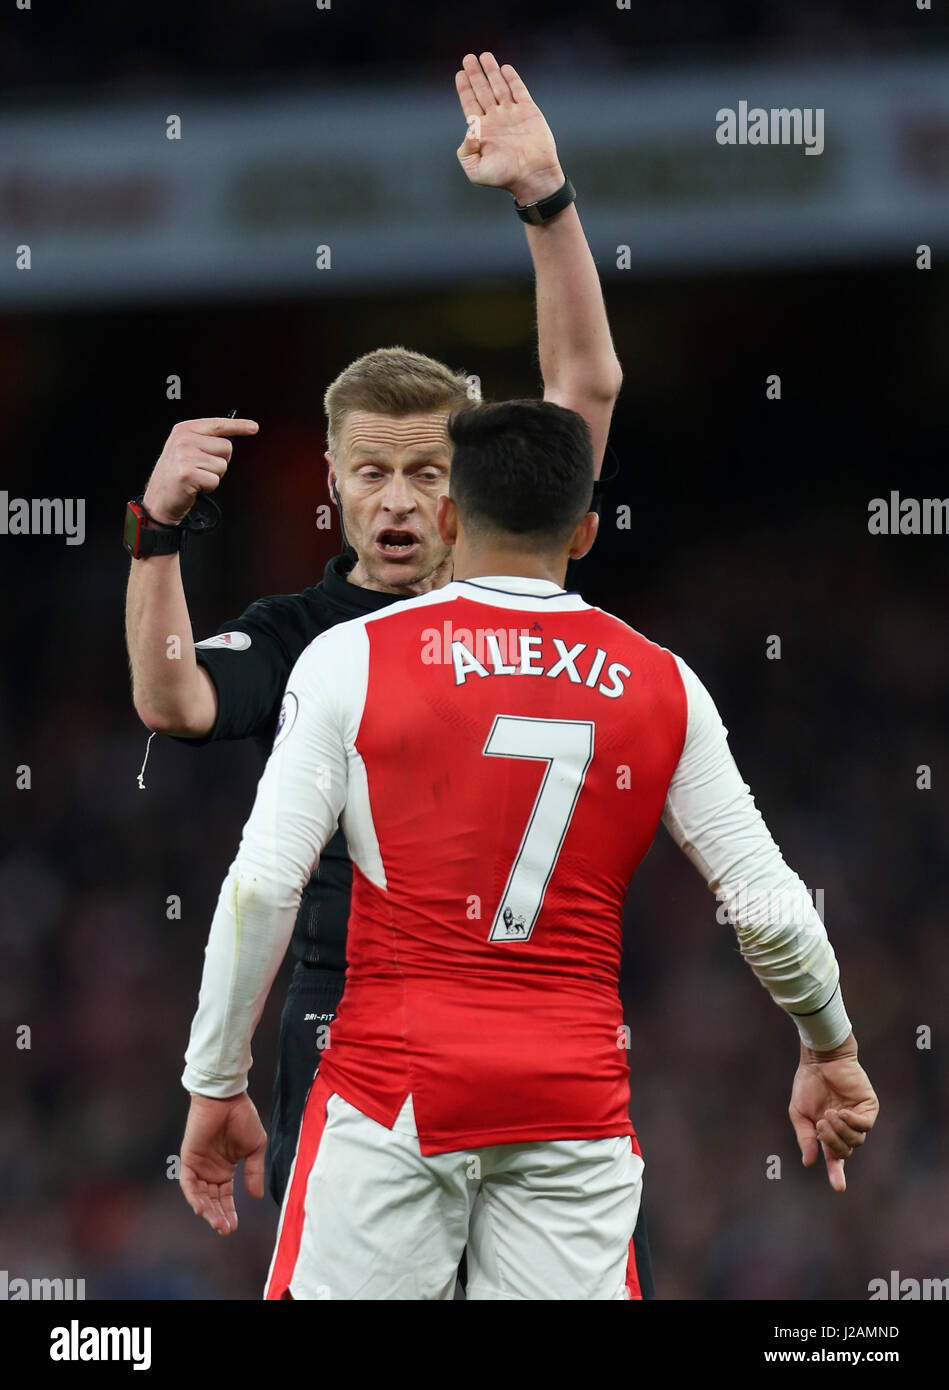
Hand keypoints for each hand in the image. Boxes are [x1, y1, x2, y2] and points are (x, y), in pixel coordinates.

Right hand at [142, 417, 258, 525]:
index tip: (253, 427)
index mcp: (184, 430)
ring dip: (213, 476)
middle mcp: (184, 439)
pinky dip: (209, 487)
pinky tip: (194, 486)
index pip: (218, 424)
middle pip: (226, 447)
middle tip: (201, 469)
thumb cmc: (175, 476)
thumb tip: (232, 438)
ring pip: (223, 465)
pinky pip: (215, 480)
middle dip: (220, 462)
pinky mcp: (188, 473)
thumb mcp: (186, 450)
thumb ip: (205, 441)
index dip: (238, 426)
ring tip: (196, 478)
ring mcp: (185, 455)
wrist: (159, 499)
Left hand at [179, 1092, 266, 1233]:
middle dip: (219, 1216)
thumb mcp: (255, 1148)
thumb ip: (254, 1172)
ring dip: (208, 1210)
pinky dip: (194, 1196)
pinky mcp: (188, 1159)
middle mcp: (210, 1171)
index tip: (235, 1226)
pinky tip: (202, 1208)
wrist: (227, 1098)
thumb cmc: (242, 1117)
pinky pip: (189, 1183)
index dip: (229, 1212)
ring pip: (200, 1196)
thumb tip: (257, 1197)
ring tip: (217, 1223)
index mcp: (225, 1169)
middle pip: (213, 1200)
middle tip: (226, 1230)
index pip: (225, 1197)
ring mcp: (199, 1166)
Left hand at [455, 53, 563, 206]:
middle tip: (468, 58)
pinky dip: (512, 79)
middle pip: (482, 91)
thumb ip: (466, 152)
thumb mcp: (476, 171)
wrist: (532, 176)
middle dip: (475, 74)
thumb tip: (468, 131)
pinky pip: (519, 91)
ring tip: (484, 56)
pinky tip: (505, 68)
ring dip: (491, 71)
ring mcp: (512, 114)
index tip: (460, 74)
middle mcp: (496, 119)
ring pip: (499, 87)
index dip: (465, 89)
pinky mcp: (529, 112)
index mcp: (483, 131)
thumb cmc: (504, 177)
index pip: (471, 104)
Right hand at [788, 1033, 878, 1191]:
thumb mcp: (799, 1113)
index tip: (839, 1188)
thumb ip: (805, 1137)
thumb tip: (809, 1162)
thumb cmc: (808, 1084)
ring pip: (856, 1140)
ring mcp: (858, 1118)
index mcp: (828, 1134)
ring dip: (840, 1131)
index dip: (837, 1174)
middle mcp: (845, 1129)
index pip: (835, 1160)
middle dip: (831, 1142)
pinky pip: (865, 1125)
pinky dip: (853, 1122)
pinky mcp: (868, 1107)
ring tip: (829, 1114)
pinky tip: (842, 1112)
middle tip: (820, 1126)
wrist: (820, 1060)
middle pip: (845, 1152)